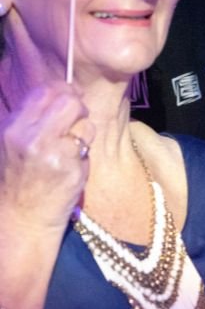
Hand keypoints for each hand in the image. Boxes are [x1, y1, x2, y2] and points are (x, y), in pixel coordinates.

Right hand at [0, 82, 93, 236]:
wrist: (22, 218)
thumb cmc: (23, 179)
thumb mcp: (17, 143)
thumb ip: (36, 119)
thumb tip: (66, 92)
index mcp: (13, 127)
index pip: (44, 90)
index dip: (64, 90)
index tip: (72, 98)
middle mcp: (28, 136)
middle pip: (68, 100)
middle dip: (79, 107)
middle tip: (77, 121)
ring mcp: (49, 151)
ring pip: (84, 122)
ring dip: (84, 132)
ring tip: (70, 150)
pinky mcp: (67, 165)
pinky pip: (88, 144)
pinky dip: (84, 153)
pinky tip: (71, 167)